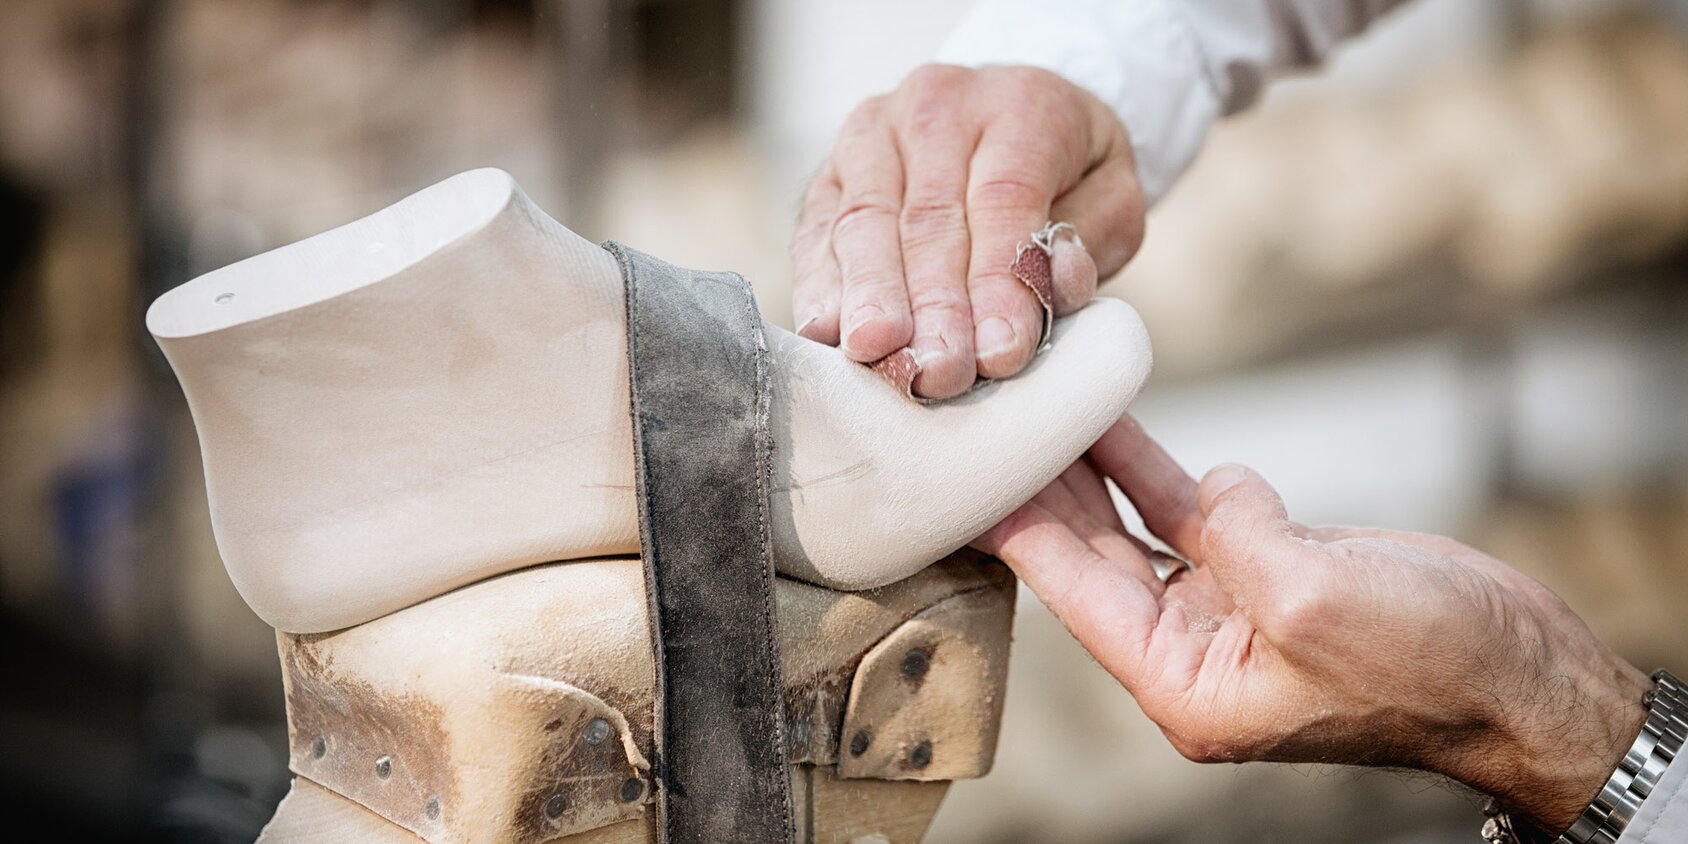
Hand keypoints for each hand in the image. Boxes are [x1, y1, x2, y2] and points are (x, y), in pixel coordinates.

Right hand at [792, 64, 1144, 398]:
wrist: (1009, 121)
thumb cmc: (1068, 174)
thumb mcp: (1112, 197)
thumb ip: (1089, 240)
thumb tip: (1052, 283)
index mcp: (1021, 105)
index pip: (1004, 198)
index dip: (998, 281)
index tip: (1001, 354)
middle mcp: (937, 106)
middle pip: (928, 216)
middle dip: (933, 305)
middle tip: (938, 372)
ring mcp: (873, 134)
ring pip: (864, 220)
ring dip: (870, 298)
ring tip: (877, 355)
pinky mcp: (829, 171)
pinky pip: (818, 230)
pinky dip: (820, 283)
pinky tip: (826, 330)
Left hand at [974, 416, 1650, 833]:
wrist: (1521, 674)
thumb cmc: (1430, 666)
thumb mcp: (1316, 602)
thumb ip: (1236, 539)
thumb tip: (1207, 492)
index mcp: (1183, 684)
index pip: (1073, 594)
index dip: (1017, 529)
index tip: (963, 474)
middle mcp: (1189, 649)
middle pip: (1088, 556)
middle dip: (1040, 488)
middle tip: (988, 418)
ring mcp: (1225, 607)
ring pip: (1133, 525)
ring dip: (1093, 465)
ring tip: (1040, 402)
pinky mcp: (1264, 570)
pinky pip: (1189, 511)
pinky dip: (1159, 467)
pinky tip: (1119, 421)